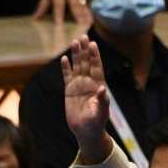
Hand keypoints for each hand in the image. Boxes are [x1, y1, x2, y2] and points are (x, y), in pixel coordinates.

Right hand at [61, 36, 111, 162]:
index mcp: (98, 86)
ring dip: (76, 55)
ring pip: (77, 66)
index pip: (97, 67)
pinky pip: (67, 76)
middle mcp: (89, 83)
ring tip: (74, 42)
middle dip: (85, 50)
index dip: (95, 56)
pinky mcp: (70, 91)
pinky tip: (64, 59)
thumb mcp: (101, 112)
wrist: (86, 131)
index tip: (93, 44)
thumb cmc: (96, 123)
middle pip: (87, 63)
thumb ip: (102, 100)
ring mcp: (79, 86)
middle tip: (83, 37)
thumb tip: (102, 88)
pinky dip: (65, 68)